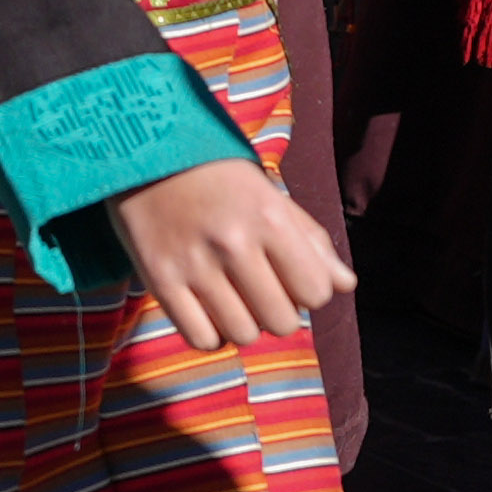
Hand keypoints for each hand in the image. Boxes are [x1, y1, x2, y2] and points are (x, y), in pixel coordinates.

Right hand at [113, 154, 356, 355]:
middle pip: (282, 322)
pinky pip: (201, 339)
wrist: (145, 152)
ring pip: (243, 335)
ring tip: (232, 298)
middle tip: (259, 289)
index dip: (308, 290)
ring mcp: (194, 263)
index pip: (317, 292)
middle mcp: (234, 242)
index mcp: (269, 216)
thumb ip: (310, 241)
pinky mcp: (160, 279)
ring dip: (244, 325)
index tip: (289, 275)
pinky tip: (207, 311)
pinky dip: (210, 334)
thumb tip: (346, 285)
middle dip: (277, 312)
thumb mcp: (270, 196)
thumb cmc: (218, 177)